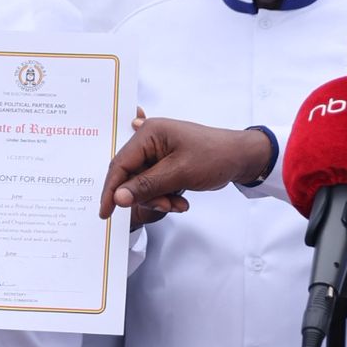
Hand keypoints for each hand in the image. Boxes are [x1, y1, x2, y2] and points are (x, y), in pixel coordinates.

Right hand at [99, 118, 273, 220]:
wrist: (241, 158)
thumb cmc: (214, 156)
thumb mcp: (179, 173)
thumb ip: (146, 185)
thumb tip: (118, 197)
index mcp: (149, 133)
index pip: (120, 163)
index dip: (111, 189)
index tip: (106, 213)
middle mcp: (149, 141)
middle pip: (130, 176)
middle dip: (144, 196)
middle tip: (165, 206)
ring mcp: (157, 153)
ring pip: (142, 185)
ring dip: (158, 199)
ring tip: (178, 204)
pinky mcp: (165, 165)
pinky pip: (154, 186)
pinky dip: (164, 196)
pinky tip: (181, 201)